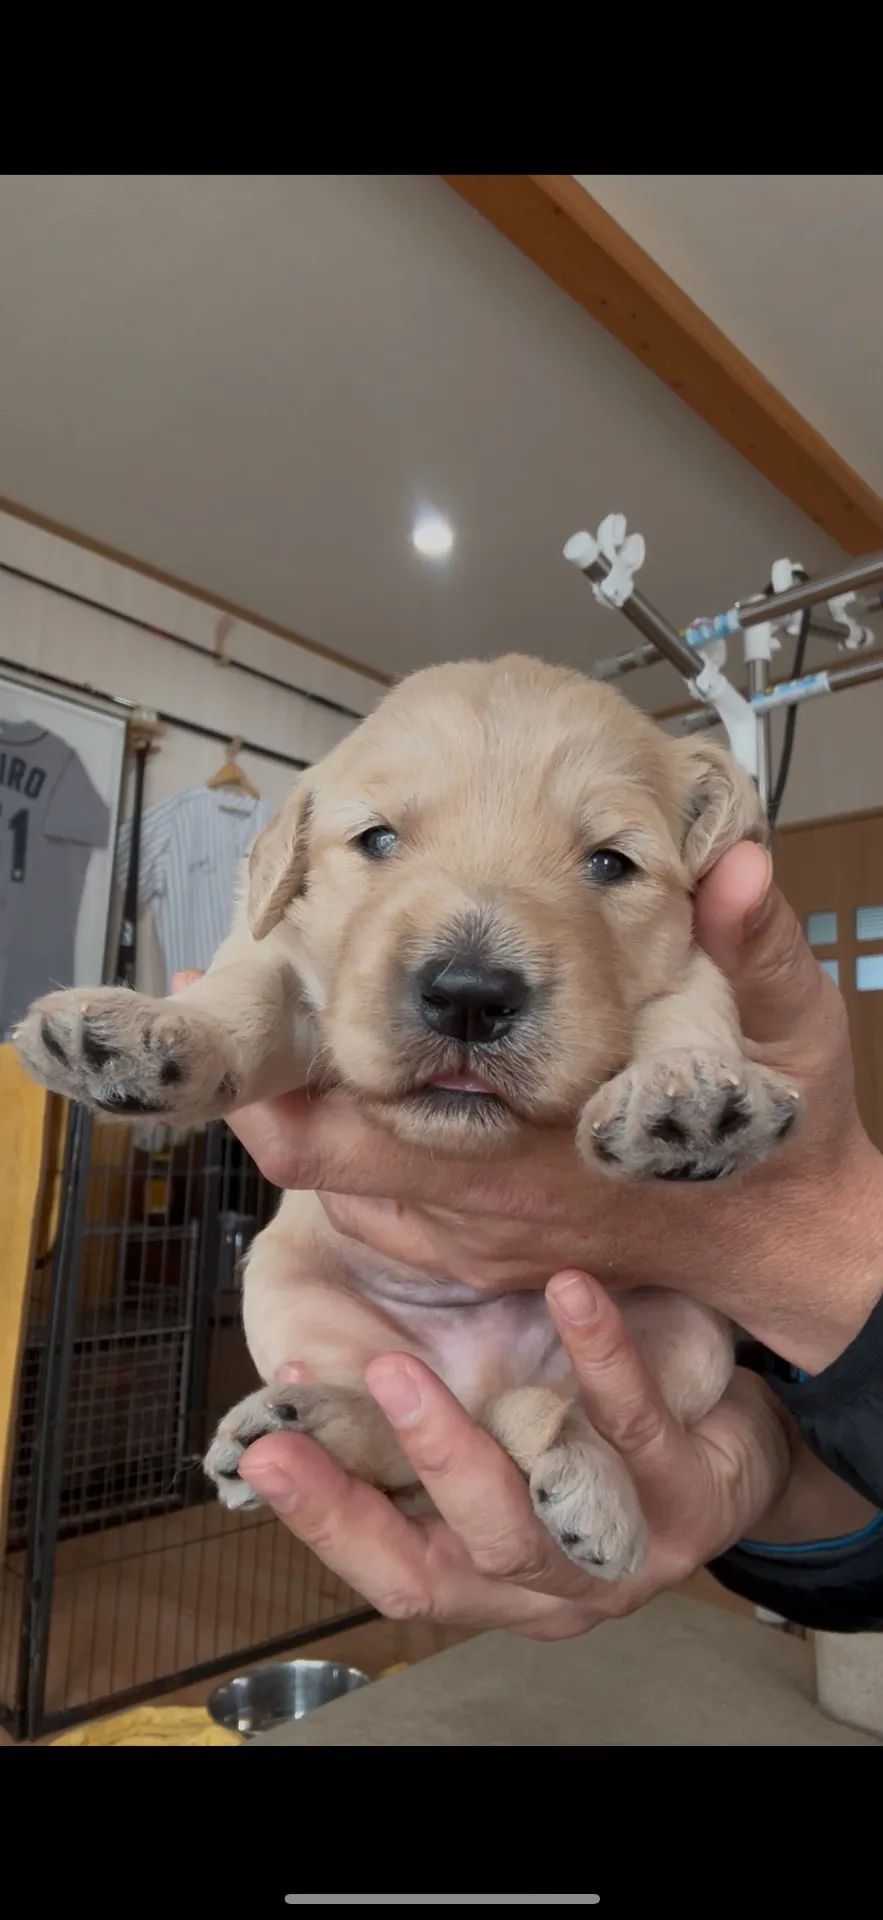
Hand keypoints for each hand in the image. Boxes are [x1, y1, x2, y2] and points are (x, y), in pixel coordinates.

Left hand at [177, 842, 882, 1369]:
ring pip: (346, 1183)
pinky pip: (384, 1209)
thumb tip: (737, 864)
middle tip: (238, 993)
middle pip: (316, 1160)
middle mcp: (481, 1215)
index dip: (259, 1085)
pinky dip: (365, 1150)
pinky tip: (386, 1086)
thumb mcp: (790, 1035)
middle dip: (272, 1082)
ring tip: (317, 1026)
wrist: (790, 1246)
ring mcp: (477, 1245)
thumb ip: (756, 948)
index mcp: (525, 1161)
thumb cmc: (781, 1145)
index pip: (343, 1139)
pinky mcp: (484, 1254)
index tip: (212, 998)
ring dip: (325, 1111)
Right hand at [236, 1272, 793, 1638]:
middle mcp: (544, 1587)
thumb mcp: (488, 1423)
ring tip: (406, 1363)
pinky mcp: (692, 1505)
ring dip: (464, 1444)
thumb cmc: (583, 1421)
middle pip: (450, 1563)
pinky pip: (636, 1431)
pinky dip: (598, 1360)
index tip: (265, 1451)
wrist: (730, 1433)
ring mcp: (622, 1556)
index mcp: (481, 1573)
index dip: (323, 1519)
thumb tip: (300, 1368)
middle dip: (399, 1473)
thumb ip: (403, 1417)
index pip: (389, 1571)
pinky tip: (569, 1292)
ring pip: (536, 1516)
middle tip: (361, 1382)